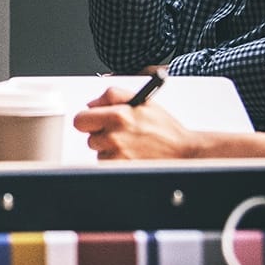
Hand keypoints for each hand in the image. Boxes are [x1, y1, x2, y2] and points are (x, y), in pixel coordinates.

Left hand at [71, 85, 196, 159]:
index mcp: (119, 115)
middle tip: (119, 134)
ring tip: (130, 145)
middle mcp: (115, 136)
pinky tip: (131, 155)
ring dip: (109, 150)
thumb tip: (91, 104)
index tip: (94, 122)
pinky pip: (107, 164)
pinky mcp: (121, 168)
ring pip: (99, 153)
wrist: (183, 151)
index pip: (81, 120)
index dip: (88, 120)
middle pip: (89, 138)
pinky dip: (116, 161)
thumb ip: (112, 95)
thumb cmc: (164, 128)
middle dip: (101, 135)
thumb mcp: (141, 100)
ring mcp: (117, 155)